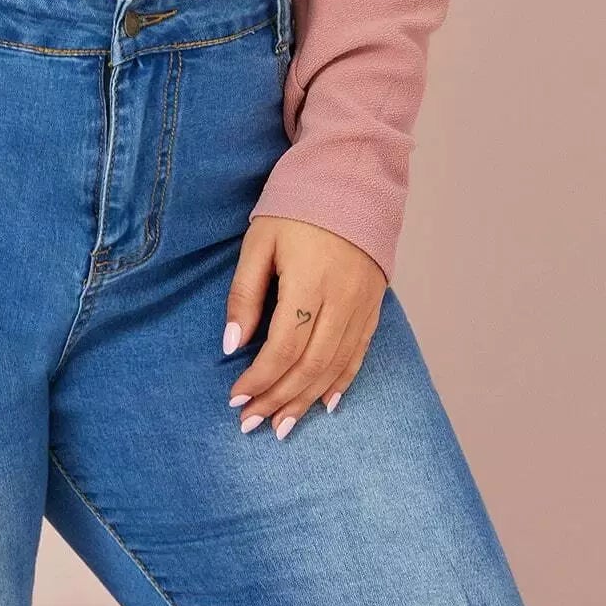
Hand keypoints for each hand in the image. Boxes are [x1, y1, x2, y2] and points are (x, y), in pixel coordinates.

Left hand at [222, 216, 386, 437]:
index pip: (283, 347)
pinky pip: (358, 354)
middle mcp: (342, 300)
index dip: (259, 379)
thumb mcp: (259, 242)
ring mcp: (363, 306)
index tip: (236, 399)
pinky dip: (340, 382)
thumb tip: (231, 345)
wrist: (350, 180)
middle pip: (310, 366)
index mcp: (309, 282)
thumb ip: (245, 294)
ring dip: (306, 401)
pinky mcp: (375, 306)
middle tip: (252, 423)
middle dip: (279, 399)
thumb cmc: (295, 207)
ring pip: (335, 367)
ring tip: (282, 425)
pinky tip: (324, 403)